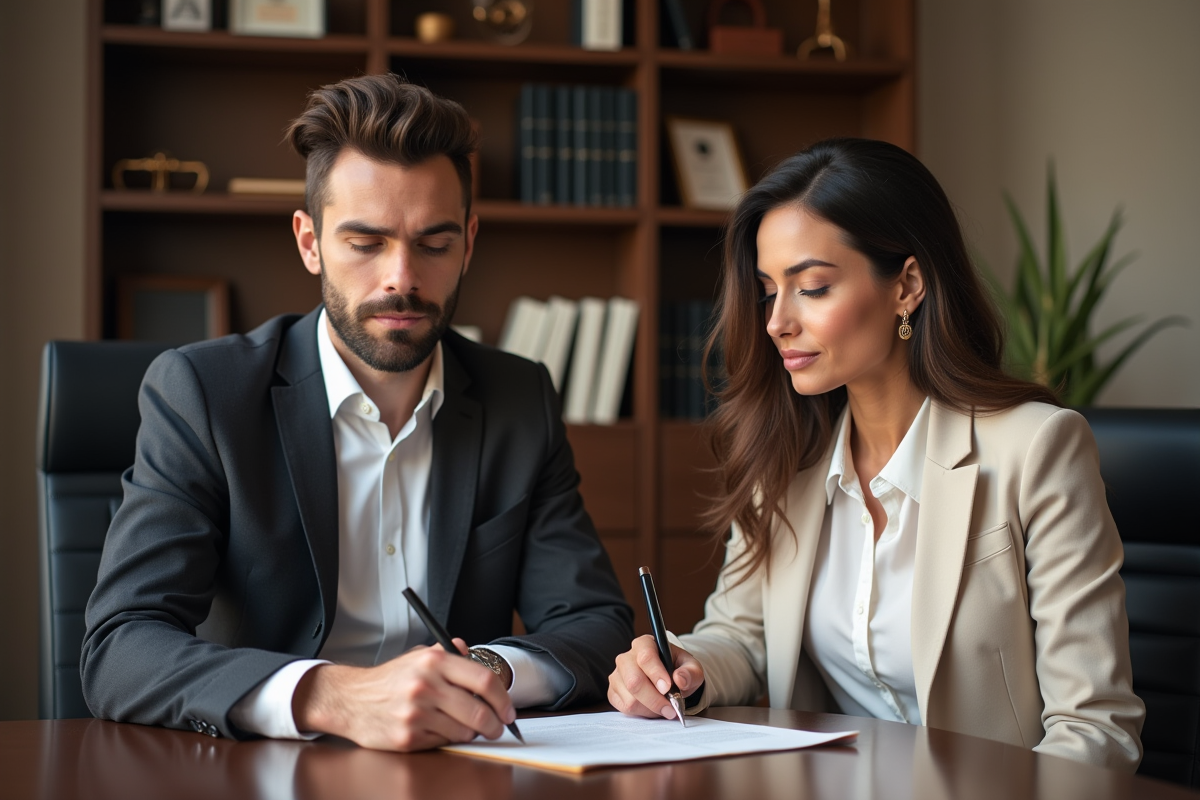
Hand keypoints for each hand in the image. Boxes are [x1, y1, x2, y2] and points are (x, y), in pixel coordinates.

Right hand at [292, 638, 515, 751]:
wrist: (351, 700)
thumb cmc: (390, 679)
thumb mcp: (418, 656)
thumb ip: (448, 654)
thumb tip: (470, 651)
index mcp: (434, 661)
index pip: (484, 680)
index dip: (503, 699)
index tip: (508, 710)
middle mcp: (426, 685)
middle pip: (479, 711)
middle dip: (495, 725)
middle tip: (498, 728)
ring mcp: (416, 713)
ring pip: (464, 731)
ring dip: (471, 733)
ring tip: (465, 727)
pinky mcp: (408, 737)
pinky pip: (443, 742)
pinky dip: (447, 739)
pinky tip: (438, 729)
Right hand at [607, 635, 703, 720]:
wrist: (669, 680)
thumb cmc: (678, 670)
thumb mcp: (691, 668)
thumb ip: (690, 672)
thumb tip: (680, 679)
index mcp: (645, 644)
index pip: (645, 657)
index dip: (656, 674)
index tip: (668, 688)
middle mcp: (626, 658)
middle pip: (634, 681)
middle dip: (654, 699)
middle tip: (671, 708)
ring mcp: (617, 675)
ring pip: (630, 698)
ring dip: (651, 708)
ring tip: (664, 707)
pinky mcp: (613, 692)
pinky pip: (625, 708)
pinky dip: (642, 713)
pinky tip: (652, 709)